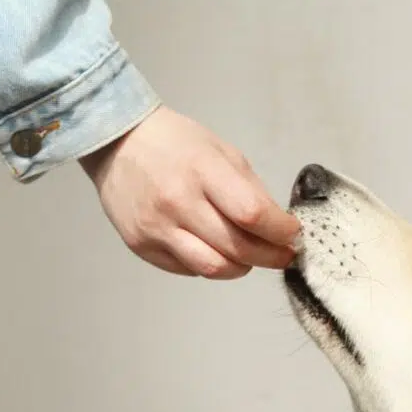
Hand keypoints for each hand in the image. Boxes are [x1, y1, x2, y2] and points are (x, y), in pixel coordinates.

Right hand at [79, 106, 299, 278]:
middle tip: (283, 255)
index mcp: (202, 170)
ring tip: (250, 257)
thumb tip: (278, 226)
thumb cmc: (176, 144)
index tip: (294, 235)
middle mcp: (177, 202)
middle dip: (270, 257)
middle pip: (238, 248)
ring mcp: (156, 228)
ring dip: (241, 267)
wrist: (117, 143)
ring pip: (214, 268)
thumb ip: (251, 190)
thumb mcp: (222, 152)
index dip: (281, 231)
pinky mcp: (141, 246)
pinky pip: (188, 269)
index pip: (252, 214)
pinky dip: (210, 265)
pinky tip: (214, 249)